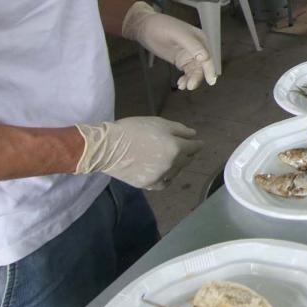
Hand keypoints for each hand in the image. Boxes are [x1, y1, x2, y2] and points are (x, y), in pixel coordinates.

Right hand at [74, 117, 201, 188]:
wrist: (108, 147)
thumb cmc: (134, 129)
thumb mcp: (159, 123)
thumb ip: (179, 129)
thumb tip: (194, 135)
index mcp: (176, 148)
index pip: (194, 147)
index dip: (197, 144)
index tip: (199, 143)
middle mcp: (172, 164)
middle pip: (187, 160)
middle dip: (188, 154)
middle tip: (185, 149)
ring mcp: (160, 176)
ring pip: (176, 171)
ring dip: (177, 165)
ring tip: (170, 158)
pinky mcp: (148, 184)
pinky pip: (164, 182)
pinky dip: (166, 177)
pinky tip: (163, 172)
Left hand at [122, 2, 216, 89]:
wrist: (144, 27)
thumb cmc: (160, 26)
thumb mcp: (178, 34)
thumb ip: (193, 45)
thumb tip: (205, 57)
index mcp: (200, 39)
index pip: (208, 57)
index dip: (210, 69)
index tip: (211, 80)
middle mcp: (197, 48)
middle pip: (202, 67)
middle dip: (197, 77)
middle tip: (190, 85)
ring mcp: (188, 55)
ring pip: (195, 71)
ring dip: (191, 80)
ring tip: (183, 85)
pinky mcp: (181, 60)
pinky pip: (187, 73)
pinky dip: (186, 79)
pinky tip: (181, 83)